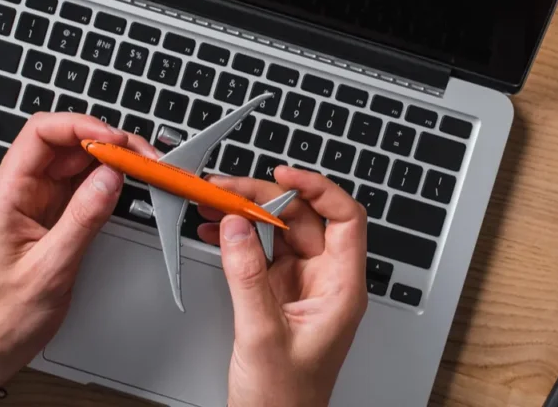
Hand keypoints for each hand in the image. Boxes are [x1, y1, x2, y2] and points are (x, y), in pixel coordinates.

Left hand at [0, 114, 152, 404]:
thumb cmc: (4, 315)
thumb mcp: (49, 269)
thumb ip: (82, 219)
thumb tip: (110, 177)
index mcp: (7, 194)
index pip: (41, 134)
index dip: (80, 126)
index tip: (114, 140)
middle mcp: (21, 189)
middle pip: (66, 142)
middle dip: (107, 141)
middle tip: (143, 156)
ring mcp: (38, 200)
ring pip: (79, 160)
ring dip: (112, 159)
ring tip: (144, 167)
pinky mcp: (54, 213)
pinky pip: (83, 184)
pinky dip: (109, 180)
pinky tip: (128, 184)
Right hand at [197, 167, 368, 406]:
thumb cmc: (284, 400)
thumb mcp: (261, 333)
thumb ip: (247, 275)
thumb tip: (235, 227)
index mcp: (342, 289)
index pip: (345, 219)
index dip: (318, 188)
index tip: (284, 174)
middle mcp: (325, 282)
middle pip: (303, 219)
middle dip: (264, 197)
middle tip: (226, 189)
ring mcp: (300, 287)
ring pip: (279, 232)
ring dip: (245, 214)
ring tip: (212, 202)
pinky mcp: (276, 294)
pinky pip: (259, 252)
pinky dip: (236, 238)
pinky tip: (213, 231)